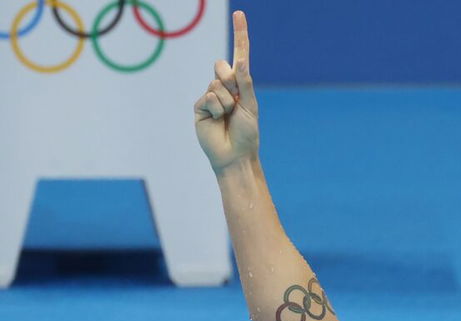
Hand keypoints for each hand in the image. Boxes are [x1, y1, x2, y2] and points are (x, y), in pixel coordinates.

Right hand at [194, 11, 259, 173]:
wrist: (235, 155)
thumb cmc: (247, 133)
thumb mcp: (250, 105)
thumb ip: (245, 83)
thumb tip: (239, 60)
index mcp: (240, 85)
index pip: (239, 55)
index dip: (240, 34)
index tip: (240, 14)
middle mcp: (224, 87)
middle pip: (222, 67)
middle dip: (231, 82)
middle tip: (236, 103)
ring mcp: (210, 96)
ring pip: (215, 84)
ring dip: (226, 103)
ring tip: (228, 117)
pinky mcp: (199, 107)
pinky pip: (208, 97)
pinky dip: (216, 109)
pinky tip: (217, 121)